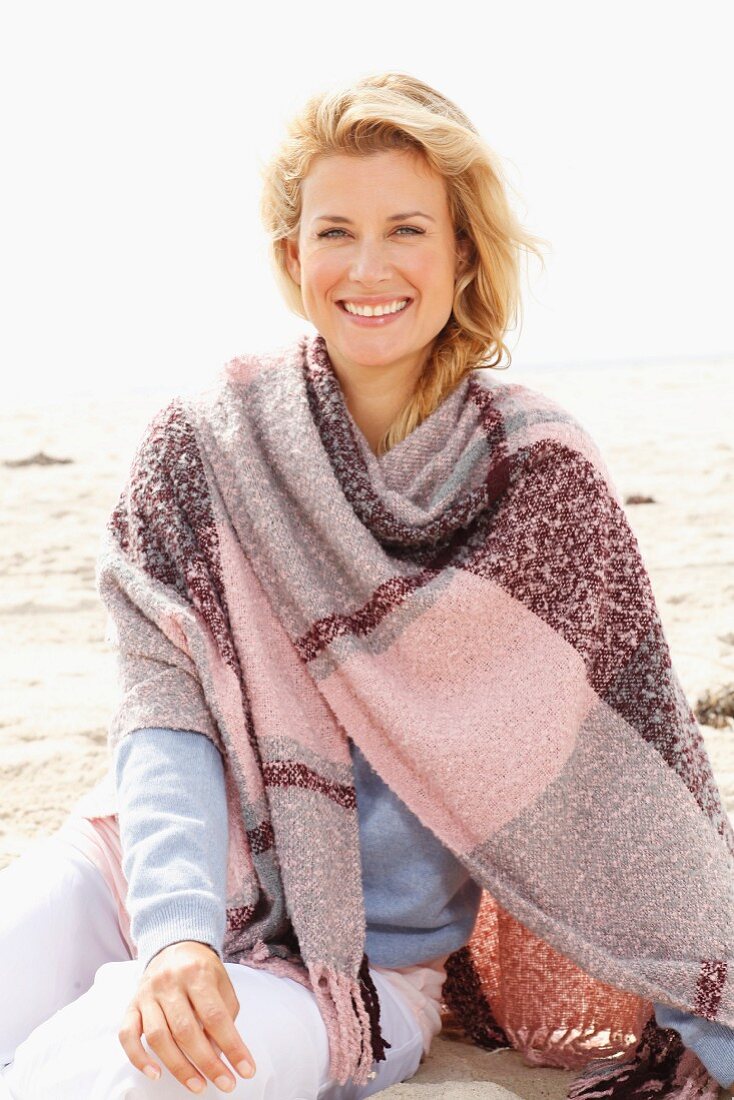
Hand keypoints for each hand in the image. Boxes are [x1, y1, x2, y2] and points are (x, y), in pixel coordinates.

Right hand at [118, 940, 256, 1093]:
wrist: (174, 946)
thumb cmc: (201, 969)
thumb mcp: (222, 983)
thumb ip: (225, 1015)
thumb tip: (220, 1054)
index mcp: (197, 973)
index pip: (216, 1016)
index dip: (232, 1046)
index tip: (245, 1070)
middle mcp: (169, 982)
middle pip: (186, 1030)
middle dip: (208, 1063)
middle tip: (225, 1083)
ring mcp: (147, 994)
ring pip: (158, 1037)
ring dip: (179, 1068)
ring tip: (198, 1085)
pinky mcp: (131, 1006)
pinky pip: (127, 1036)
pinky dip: (139, 1058)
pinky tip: (156, 1074)